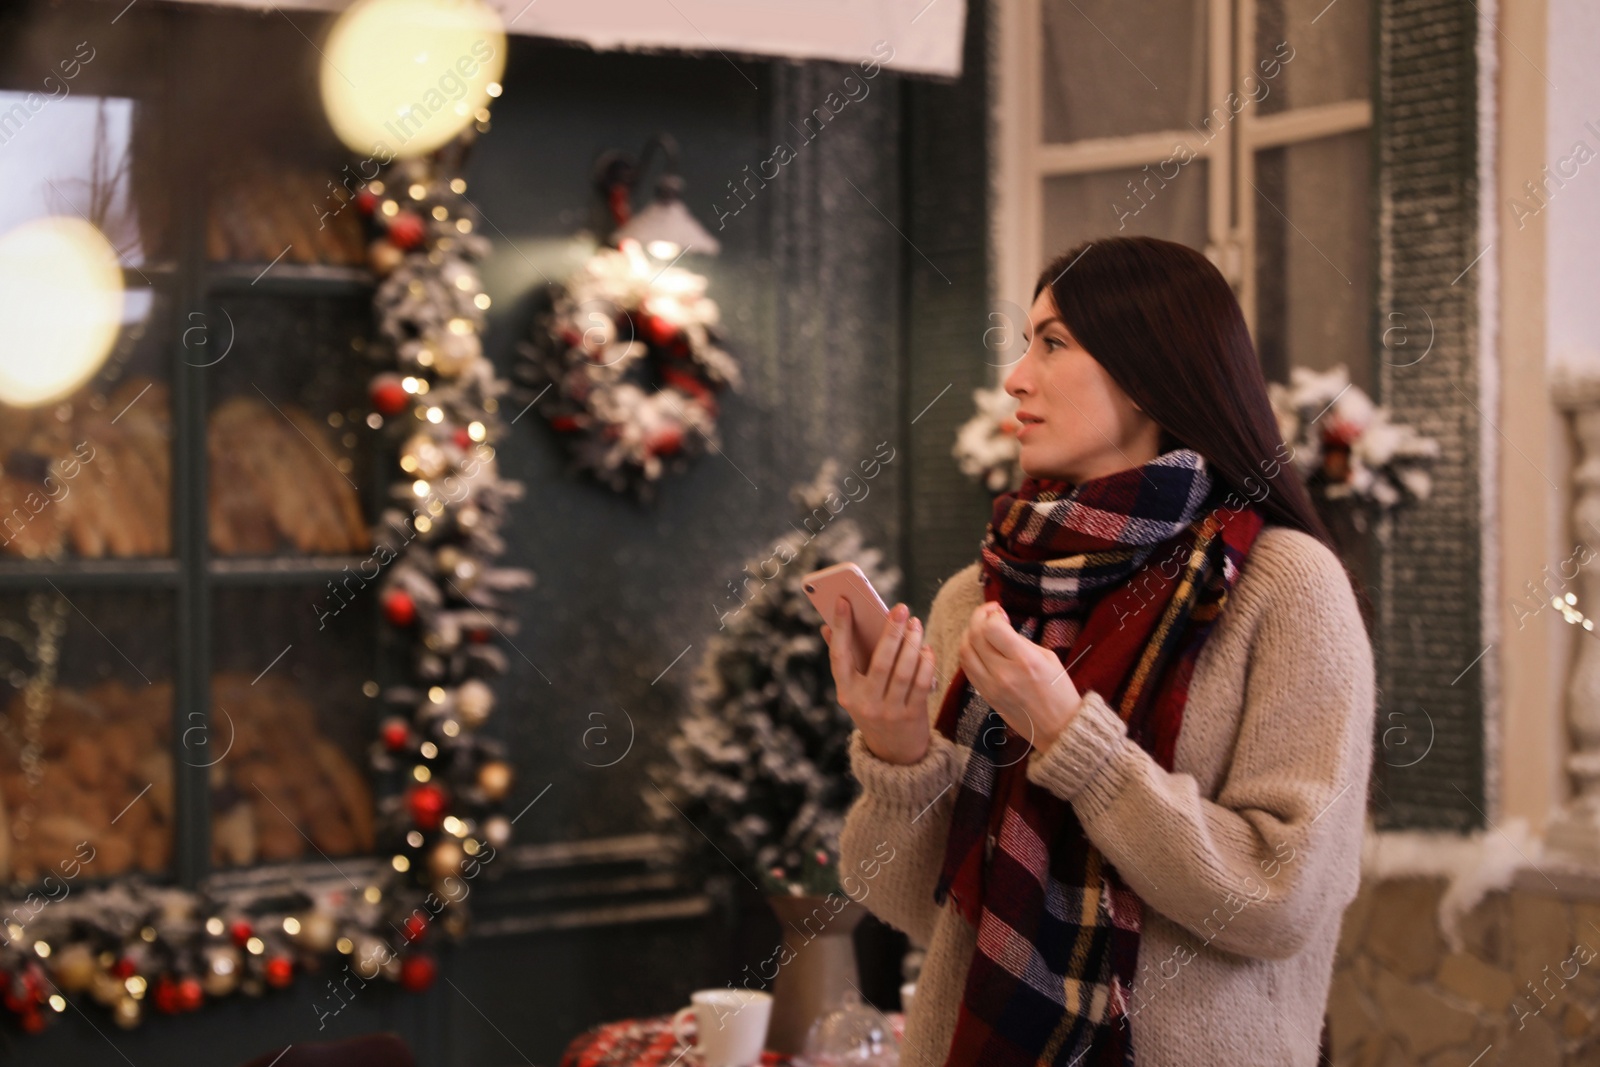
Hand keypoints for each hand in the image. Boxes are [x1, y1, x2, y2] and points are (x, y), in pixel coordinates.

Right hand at [822, 597, 935, 764]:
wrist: (894, 754)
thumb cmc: (873, 708)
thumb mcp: (854, 691)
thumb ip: (845, 659)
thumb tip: (827, 626)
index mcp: (845, 693)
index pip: (839, 656)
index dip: (841, 627)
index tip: (845, 601)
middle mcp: (864, 703)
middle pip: (879, 661)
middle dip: (891, 631)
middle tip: (901, 608)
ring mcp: (889, 711)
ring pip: (903, 671)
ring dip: (912, 643)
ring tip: (916, 624)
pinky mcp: (911, 716)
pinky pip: (921, 683)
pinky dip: (926, 663)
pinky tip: (926, 649)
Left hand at [957, 602, 1083, 759]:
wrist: (1058, 729)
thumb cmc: (1059, 691)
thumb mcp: (1048, 658)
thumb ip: (1020, 641)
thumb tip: (1001, 625)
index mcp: (1024, 660)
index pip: (992, 628)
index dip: (992, 614)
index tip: (999, 611)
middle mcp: (1003, 673)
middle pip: (975, 636)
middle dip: (978, 618)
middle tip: (988, 613)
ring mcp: (991, 686)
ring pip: (965, 652)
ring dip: (969, 634)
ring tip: (981, 628)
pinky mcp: (985, 696)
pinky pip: (967, 668)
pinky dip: (968, 652)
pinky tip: (978, 646)